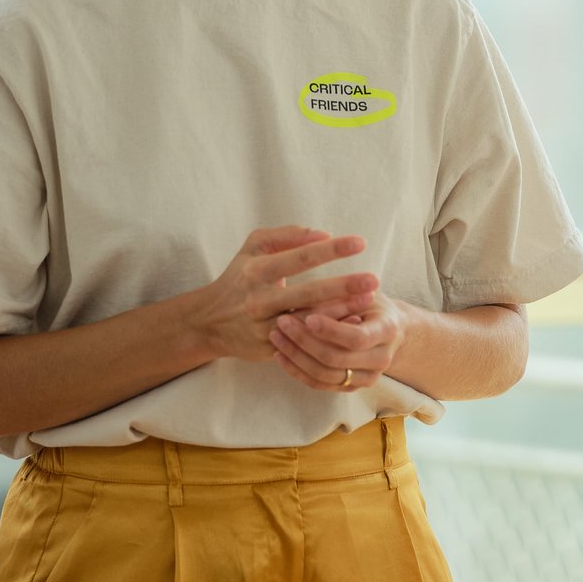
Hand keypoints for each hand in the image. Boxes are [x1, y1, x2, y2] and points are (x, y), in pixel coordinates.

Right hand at [193, 226, 375, 362]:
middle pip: (309, 292)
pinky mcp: (269, 348)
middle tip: (374, 280)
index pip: (300, 257)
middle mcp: (260, 299)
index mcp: (257, 270)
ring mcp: (265, 326)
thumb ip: (286, 235)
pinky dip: (329, 333)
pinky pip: (304, 341)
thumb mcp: (253, 248)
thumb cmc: (240, 277)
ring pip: (309, 320)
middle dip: (344, 286)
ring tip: (370, 300)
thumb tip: (321, 233)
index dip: (331, 250)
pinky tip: (353, 324)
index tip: (360, 243)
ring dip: (342, 311)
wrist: (209, 322)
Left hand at [270, 294, 407, 392]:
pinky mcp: (351, 386)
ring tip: (276, 337)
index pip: (357, 338)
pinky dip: (297, 371)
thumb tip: (309, 301)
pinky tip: (280, 354)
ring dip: (296, 357)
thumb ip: (342, 298)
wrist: (388, 327)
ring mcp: (367, 377)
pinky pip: (320, 384)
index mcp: (388, 331)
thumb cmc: (370, 302)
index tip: (307, 317)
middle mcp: (381, 359)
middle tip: (281, 322)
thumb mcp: (361, 292)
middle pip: (336, 359)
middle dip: (304, 342)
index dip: (330, 330)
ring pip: (325, 375)